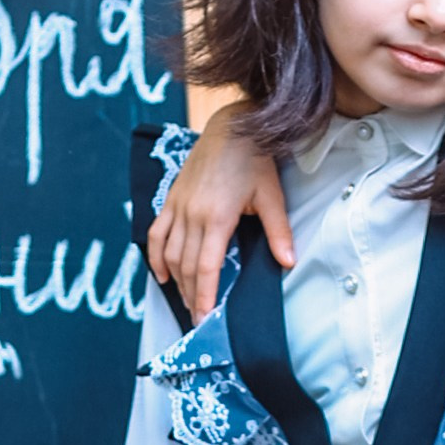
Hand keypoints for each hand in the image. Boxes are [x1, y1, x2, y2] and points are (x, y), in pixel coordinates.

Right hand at [150, 107, 295, 321]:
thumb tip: (288, 262)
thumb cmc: (254, 159)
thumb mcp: (271, 195)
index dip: (205, 295)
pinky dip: (156, 256)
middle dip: (192, 296)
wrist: (232, 125)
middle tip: (198, 320)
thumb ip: (278, 231)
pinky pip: (157, 233)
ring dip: (177, 280)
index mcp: (217, 217)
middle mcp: (192, 214)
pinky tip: (162, 274)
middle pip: (187, 266)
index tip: (205, 318)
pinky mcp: (172, 197)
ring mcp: (178, 205)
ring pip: (170, 253)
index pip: (206, 267)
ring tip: (187, 301)